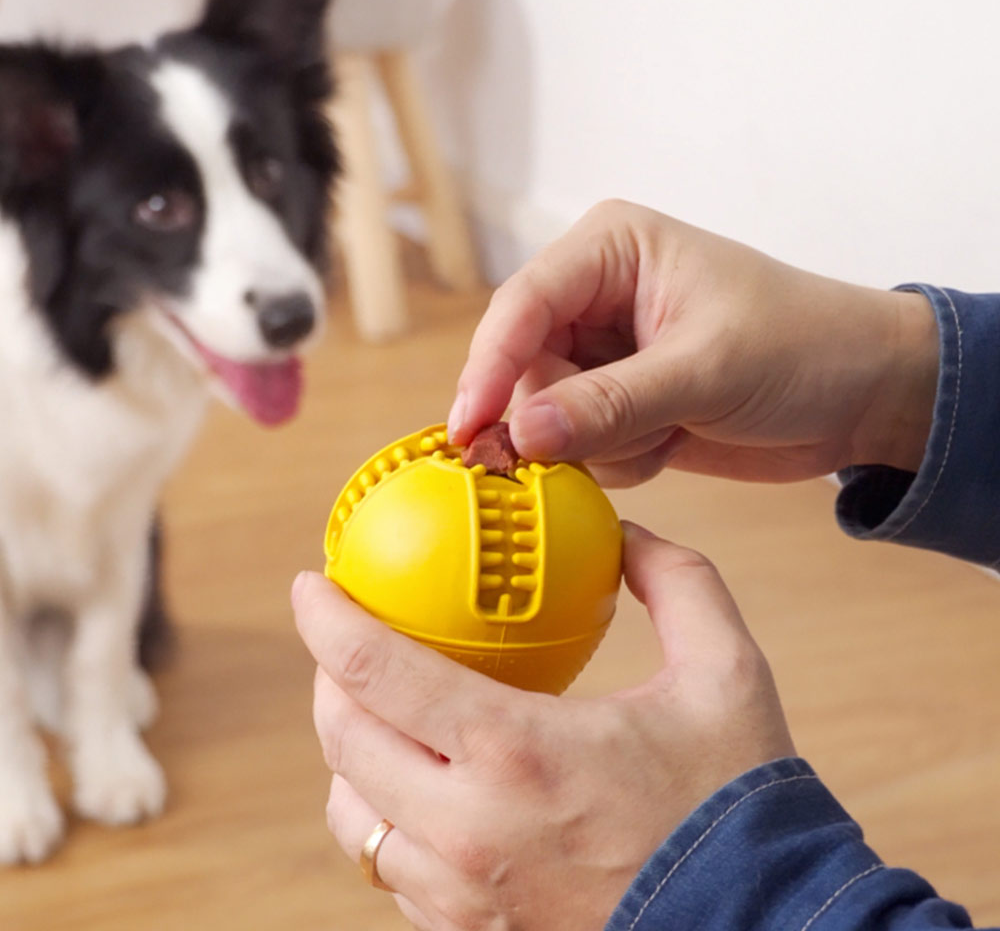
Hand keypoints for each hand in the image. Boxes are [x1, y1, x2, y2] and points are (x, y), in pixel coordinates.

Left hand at [292, 525, 794, 930]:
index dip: (325, 619)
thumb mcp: (725, 671)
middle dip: (327, 676)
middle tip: (345, 638)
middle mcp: (468, 829)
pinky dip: (381, 815)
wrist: (762, 929)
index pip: (377, 671)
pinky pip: (388, 869)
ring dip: (348, 753)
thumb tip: (626, 533)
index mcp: (515, 752)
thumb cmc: (736, 803)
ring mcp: (461, 894)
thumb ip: (674, 581)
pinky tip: (417, 783)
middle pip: (343, 740)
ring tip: (374, 711)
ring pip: (350, 816)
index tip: (309, 584)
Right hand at [448, 200, 938, 484]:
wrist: (865, 396)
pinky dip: (619, 459)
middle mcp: (595, 297)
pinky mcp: (618, 401)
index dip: (489, 367)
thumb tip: (522, 431)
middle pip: (523, 367)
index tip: (470, 428)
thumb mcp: (706, 370)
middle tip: (613, 439)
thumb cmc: (805, 347)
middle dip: (559, 416)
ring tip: (668, 430)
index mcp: (611, 250)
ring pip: (547, 414)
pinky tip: (671, 442)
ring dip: (600, 443)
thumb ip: (610, 404)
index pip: (522, 305)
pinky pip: (578, 445)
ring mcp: (604, 353)